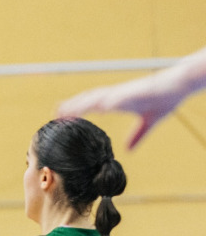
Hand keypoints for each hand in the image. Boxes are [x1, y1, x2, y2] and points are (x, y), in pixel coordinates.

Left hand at [57, 75, 181, 149]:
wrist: (179, 86)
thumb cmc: (164, 100)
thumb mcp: (148, 122)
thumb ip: (137, 135)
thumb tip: (128, 149)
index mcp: (117, 101)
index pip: (91, 104)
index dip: (76, 110)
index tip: (62, 117)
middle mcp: (116, 96)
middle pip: (88, 100)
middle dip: (71, 106)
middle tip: (55, 115)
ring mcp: (123, 93)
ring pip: (97, 98)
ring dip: (81, 103)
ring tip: (66, 110)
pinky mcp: (133, 93)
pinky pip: (117, 98)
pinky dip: (105, 102)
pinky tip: (96, 107)